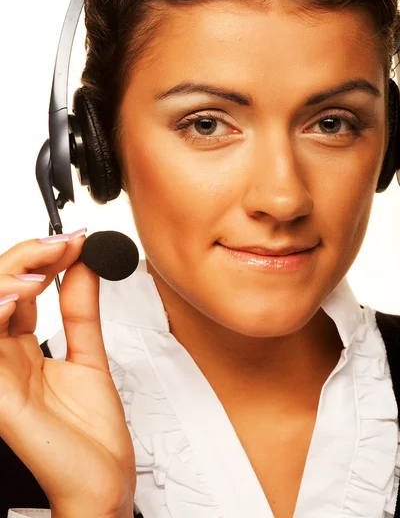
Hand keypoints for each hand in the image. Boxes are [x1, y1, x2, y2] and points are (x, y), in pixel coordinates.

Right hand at [0, 232, 134, 517]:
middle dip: (26, 257)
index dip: (43, 258)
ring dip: (9, 279)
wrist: (103, 482)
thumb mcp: (90, 357)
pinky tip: (19, 299)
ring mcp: (0, 376)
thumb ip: (82, 313)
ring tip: (45, 265)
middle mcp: (6, 358)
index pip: (18, 289)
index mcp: (23, 348)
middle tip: (62, 243)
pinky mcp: (1, 398)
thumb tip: (85, 267)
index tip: (76, 240)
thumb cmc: (92, 435)